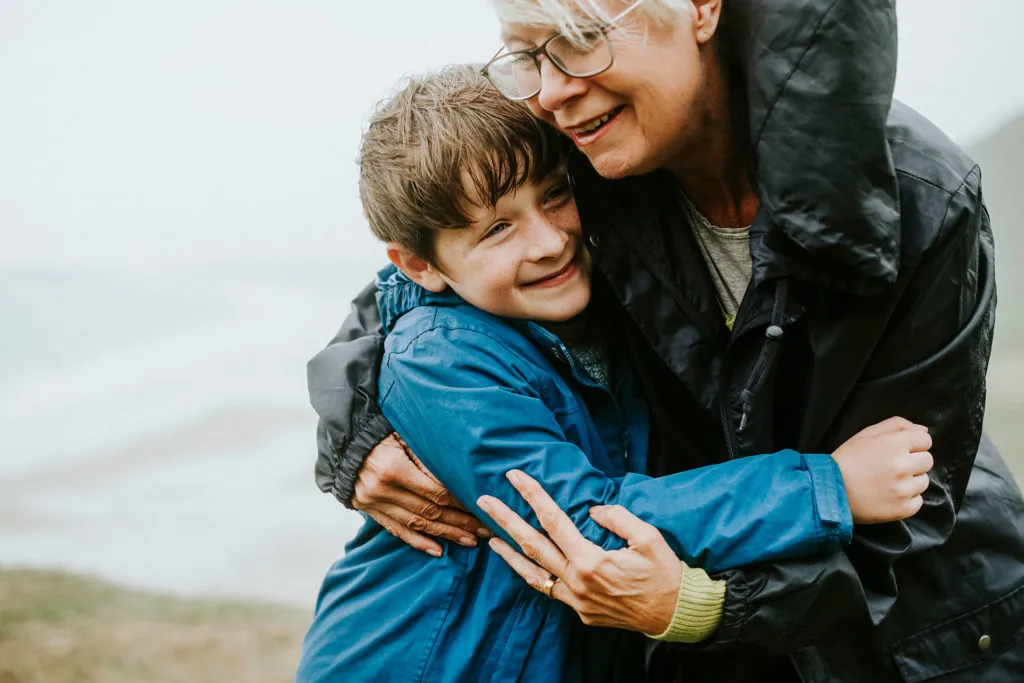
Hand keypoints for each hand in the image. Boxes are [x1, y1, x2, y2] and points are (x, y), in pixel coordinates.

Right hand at [353, 433, 488, 556]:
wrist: (345, 444)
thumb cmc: (381, 435)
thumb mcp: (404, 436)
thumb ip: (428, 457)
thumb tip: (458, 477)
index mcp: (393, 469)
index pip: (435, 492)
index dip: (460, 502)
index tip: (481, 507)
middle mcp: (382, 490)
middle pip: (429, 512)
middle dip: (460, 522)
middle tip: (485, 530)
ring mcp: (374, 503)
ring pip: (416, 525)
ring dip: (445, 534)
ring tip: (470, 541)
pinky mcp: (370, 511)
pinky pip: (397, 531)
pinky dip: (418, 542)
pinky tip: (438, 550)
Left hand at [478, 470, 680, 634]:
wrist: (676, 614)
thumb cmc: (665, 572)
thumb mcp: (647, 536)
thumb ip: (616, 517)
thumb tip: (591, 510)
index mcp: (591, 560)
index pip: (553, 520)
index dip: (532, 496)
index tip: (515, 477)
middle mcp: (577, 582)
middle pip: (533, 545)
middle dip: (505, 520)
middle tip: (484, 500)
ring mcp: (577, 600)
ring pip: (534, 573)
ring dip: (509, 553)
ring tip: (488, 537)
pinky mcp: (581, 612)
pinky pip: (549, 590)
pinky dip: (531, 575)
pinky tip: (521, 564)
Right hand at [831, 417, 933, 523]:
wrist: (829, 491)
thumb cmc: (847, 460)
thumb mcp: (866, 434)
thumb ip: (896, 425)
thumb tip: (923, 430)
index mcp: (894, 444)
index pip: (925, 440)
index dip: (913, 444)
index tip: (899, 451)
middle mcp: (902, 465)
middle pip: (927, 460)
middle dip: (913, 462)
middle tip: (892, 467)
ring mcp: (904, 489)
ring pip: (924, 481)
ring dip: (910, 481)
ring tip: (888, 483)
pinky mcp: (903, 508)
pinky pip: (918, 501)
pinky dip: (906, 499)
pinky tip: (889, 496)